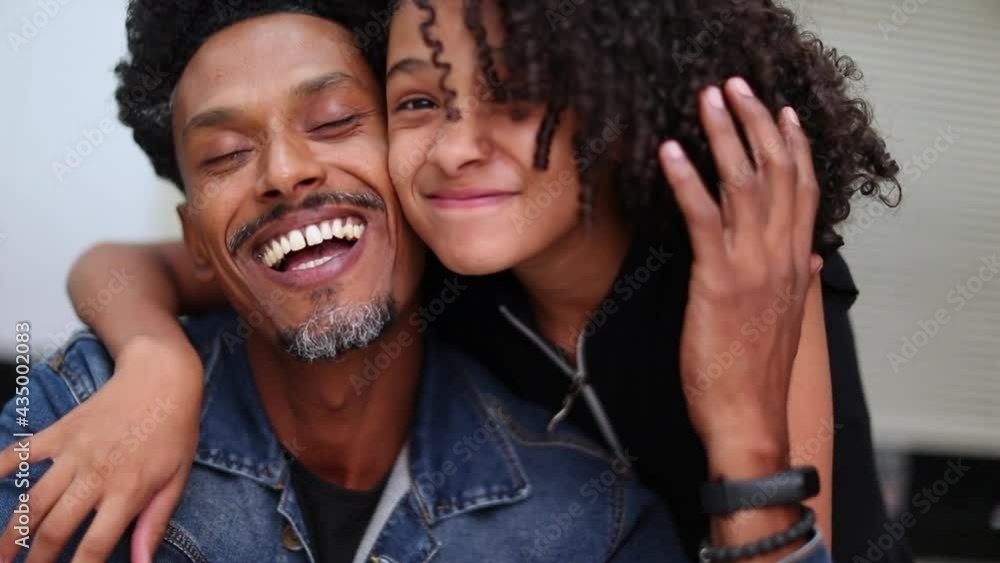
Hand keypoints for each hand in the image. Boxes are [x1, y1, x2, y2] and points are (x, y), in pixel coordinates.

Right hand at [0, 336, 203, 562]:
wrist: (162, 377)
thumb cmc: (175, 429)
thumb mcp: (177, 479)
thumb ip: (155, 523)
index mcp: (128, 490)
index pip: (95, 545)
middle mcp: (96, 474)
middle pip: (55, 528)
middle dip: (36, 559)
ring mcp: (74, 452)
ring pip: (33, 500)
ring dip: (11, 533)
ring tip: (0, 557)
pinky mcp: (60, 432)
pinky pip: (22, 453)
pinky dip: (0, 468)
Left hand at [658, 77, 822, 476]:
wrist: (748, 416)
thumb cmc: (758, 371)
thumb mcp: (788, 321)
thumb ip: (799, 282)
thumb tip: (813, 259)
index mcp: (796, 263)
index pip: (804, 189)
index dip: (792, 145)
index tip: (779, 111)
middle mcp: (781, 255)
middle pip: (777, 172)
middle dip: (755, 123)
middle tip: (734, 87)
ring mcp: (752, 265)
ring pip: (744, 185)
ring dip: (724, 135)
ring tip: (707, 100)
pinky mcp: (718, 280)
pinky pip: (703, 219)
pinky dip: (687, 181)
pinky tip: (672, 152)